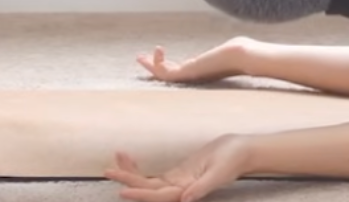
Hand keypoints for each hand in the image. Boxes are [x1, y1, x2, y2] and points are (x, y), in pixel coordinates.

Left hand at [104, 135, 254, 201]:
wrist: (241, 151)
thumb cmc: (233, 161)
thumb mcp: (219, 173)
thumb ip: (202, 188)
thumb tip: (186, 199)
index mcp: (188, 191)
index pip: (159, 196)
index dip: (140, 194)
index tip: (122, 191)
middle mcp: (179, 190)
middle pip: (148, 189)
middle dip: (128, 180)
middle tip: (108, 170)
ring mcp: (176, 182)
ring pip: (148, 182)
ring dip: (131, 172)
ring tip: (117, 156)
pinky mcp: (177, 174)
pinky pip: (153, 175)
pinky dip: (140, 167)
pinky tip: (128, 156)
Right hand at [135, 38, 250, 84]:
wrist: (244, 57)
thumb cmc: (242, 53)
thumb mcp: (228, 50)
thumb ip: (226, 50)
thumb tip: (237, 44)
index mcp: (203, 71)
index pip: (182, 70)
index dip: (169, 64)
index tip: (160, 53)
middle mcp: (196, 76)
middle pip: (170, 75)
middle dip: (155, 67)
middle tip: (141, 59)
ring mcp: (191, 76)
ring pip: (165, 76)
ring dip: (151, 66)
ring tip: (140, 57)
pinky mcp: (188, 74)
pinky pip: (166, 73)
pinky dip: (158, 64)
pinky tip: (157, 49)